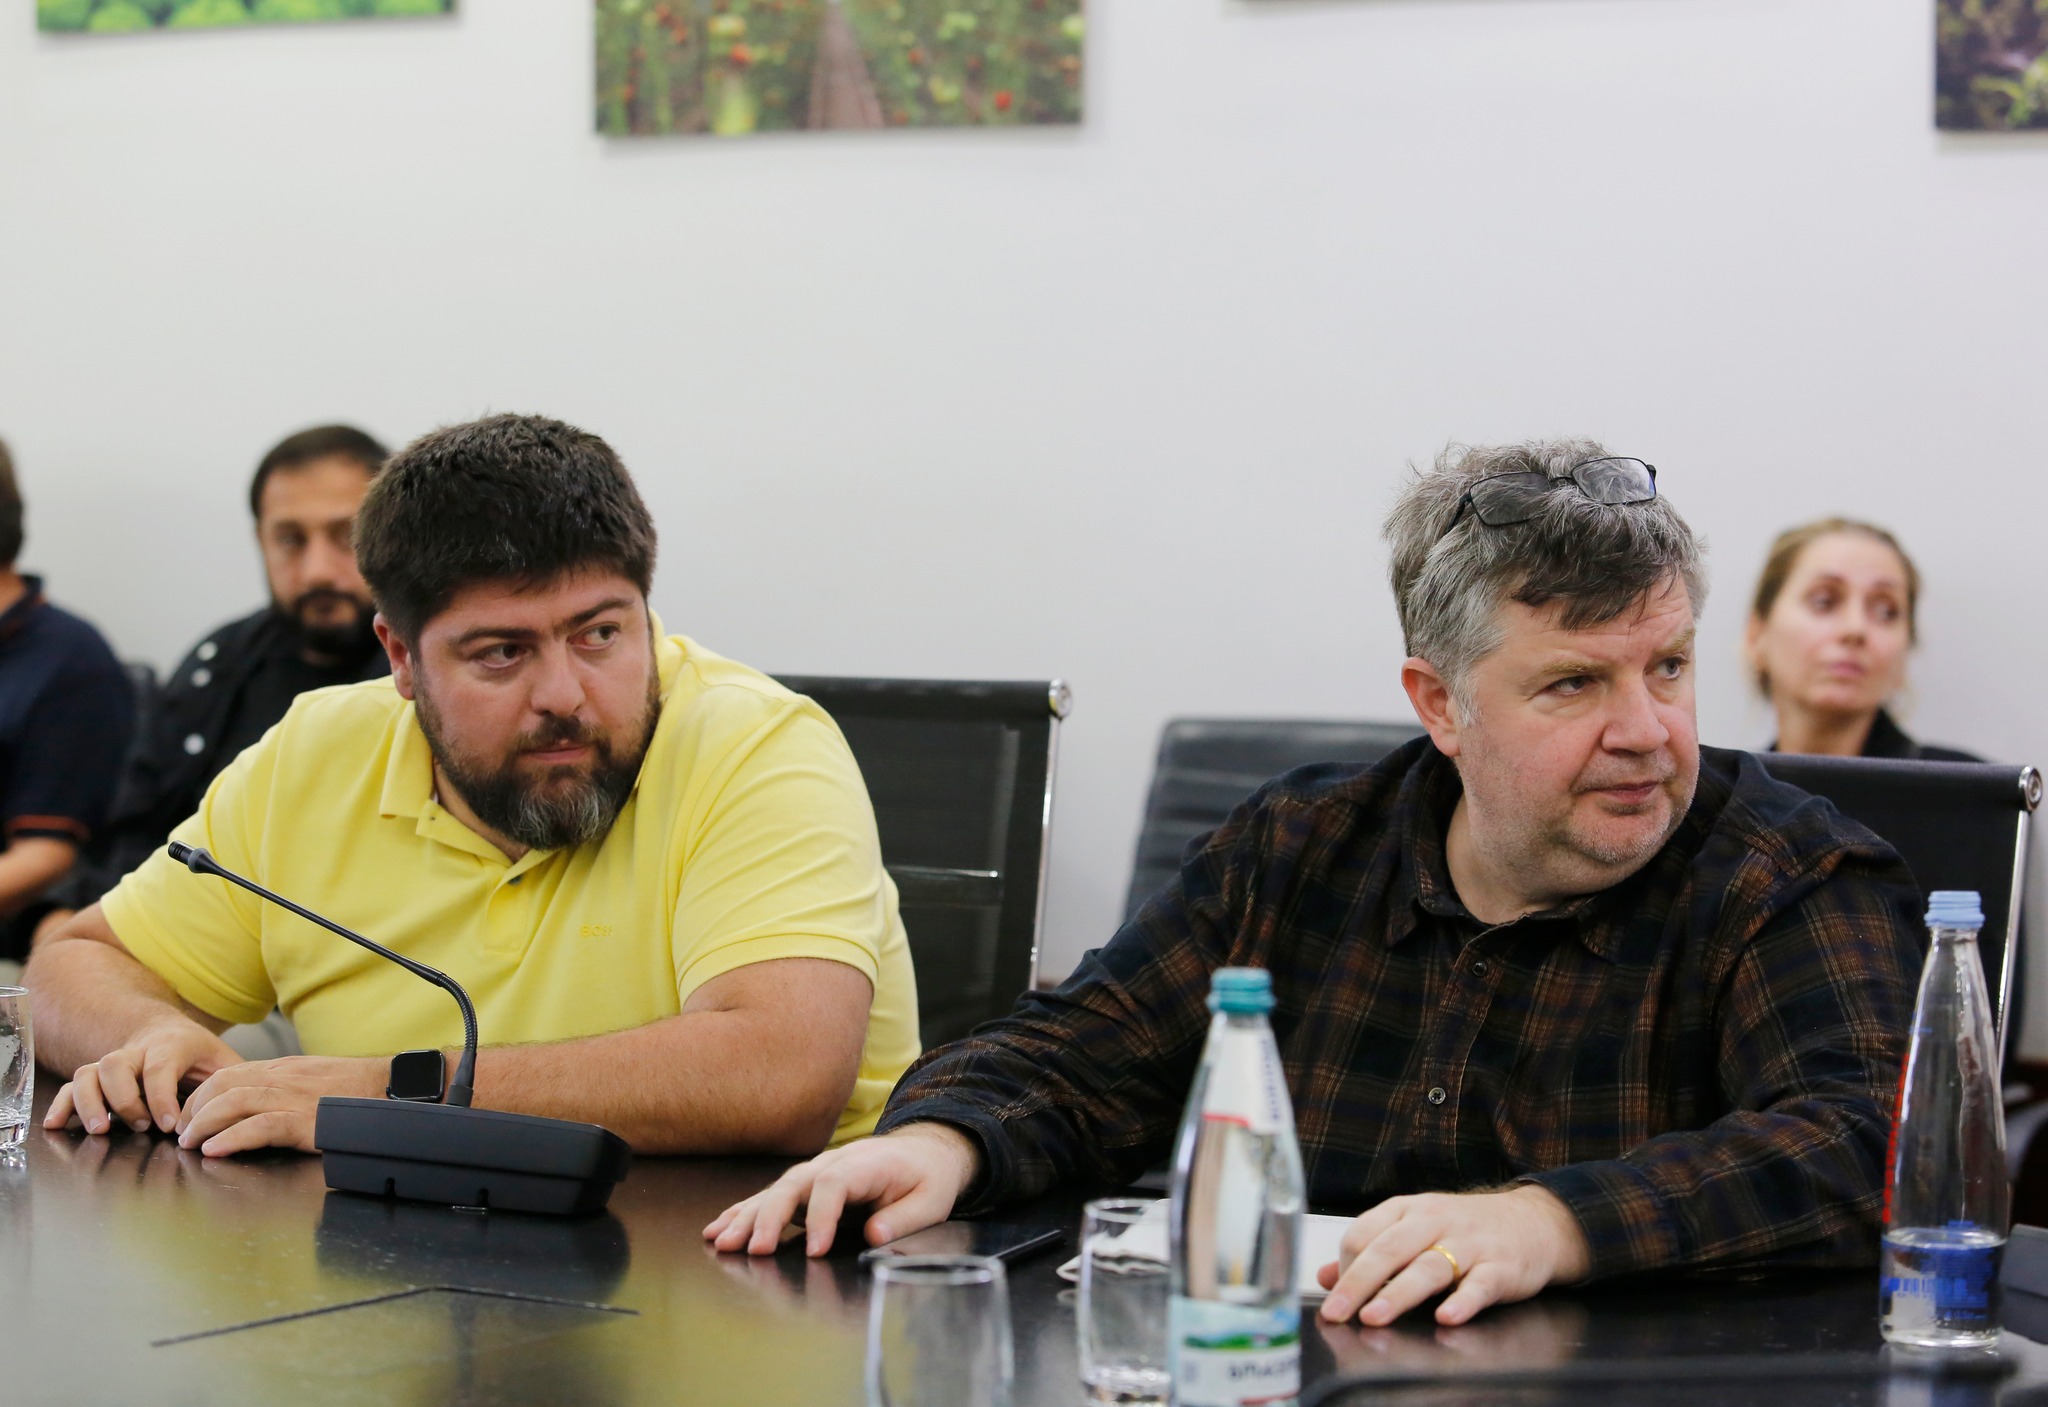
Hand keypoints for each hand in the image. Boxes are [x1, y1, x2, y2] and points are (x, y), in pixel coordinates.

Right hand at [44, 1020, 241, 1136]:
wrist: (167, 1034)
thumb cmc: (199, 1055)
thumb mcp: (223, 1062)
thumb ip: (235, 1082)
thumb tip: (248, 1108)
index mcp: (172, 1044)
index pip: (160, 1067)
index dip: (161, 1097)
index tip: (169, 1126)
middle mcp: (136, 1050)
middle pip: (116, 1064)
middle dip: (125, 1098)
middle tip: (140, 1125)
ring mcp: (112, 1063)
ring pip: (89, 1072)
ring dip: (90, 1102)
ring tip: (100, 1129)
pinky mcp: (95, 1077)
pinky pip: (72, 1086)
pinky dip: (61, 1105)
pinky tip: (56, 1125)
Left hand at [174, 1056, 385, 1156]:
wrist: (394, 1088)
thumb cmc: (361, 1089)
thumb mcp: (317, 1079)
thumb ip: (288, 1086)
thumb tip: (261, 1103)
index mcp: (286, 1068)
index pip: (230, 1073)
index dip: (202, 1095)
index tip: (191, 1115)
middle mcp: (285, 1078)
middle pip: (222, 1084)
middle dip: (195, 1109)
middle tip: (183, 1133)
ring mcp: (295, 1098)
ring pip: (233, 1102)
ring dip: (204, 1123)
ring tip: (191, 1143)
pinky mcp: (306, 1121)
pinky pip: (260, 1126)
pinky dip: (232, 1138)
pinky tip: (216, 1150)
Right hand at [702, 1122, 981, 1257]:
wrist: (923, 1151)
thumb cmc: (926, 1177)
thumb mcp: (931, 1200)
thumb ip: (904, 1218)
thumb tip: (874, 1236)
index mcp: (865, 1164)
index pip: (835, 1185)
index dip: (822, 1216)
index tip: (815, 1249)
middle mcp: (832, 1163)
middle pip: (794, 1185)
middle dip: (771, 1217)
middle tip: (754, 1250)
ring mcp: (814, 1171)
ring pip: (774, 1190)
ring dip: (747, 1216)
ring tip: (722, 1241)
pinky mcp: (804, 1185)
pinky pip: (769, 1196)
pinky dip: (743, 1211)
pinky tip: (719, 1228)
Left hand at [1316, 1185, 1590, 1327]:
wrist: (1533, 1223)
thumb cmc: (1464, 1230)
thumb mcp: (1414, 1231)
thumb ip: (1370, 1252)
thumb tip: (1325, 1276)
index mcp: (1408, 1211)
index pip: (1364, 1233)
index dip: (1345, 1266)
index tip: (1334, 1297)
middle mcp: (1435, 1222)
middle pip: (1389, 1249)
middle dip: (1359, 1282)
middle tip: (1337, 1311)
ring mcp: (1469, 1243)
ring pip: (1429, 1266)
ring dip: (1399, 1293)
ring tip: (1375, 1316)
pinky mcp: (1501, 1267)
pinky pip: (1480, 1284)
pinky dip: (1463, 1301)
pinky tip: (1446, 1316)